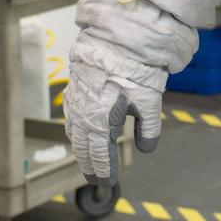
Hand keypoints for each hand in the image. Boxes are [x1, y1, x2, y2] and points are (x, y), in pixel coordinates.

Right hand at [64, 58, 161, 185]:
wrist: (115, 38)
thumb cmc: (134, 70)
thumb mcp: (149, 101)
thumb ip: (149, 128)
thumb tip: (147, 149)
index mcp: (100, 121)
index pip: (100, 154)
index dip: (104, 170)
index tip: (108, 182)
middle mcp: (82, 115)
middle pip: (83, 148)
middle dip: (90, 164)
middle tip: (95, 179)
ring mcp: (74, 102)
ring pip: (74, 133)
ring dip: (81, 148)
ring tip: (87, 160)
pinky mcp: (73, 90)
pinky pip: (70, 117)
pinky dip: (75, 130)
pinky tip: (81, 131)